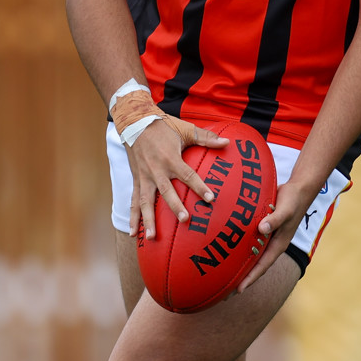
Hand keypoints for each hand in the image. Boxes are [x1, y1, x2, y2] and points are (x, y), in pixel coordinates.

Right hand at [126, 118, 228, 239]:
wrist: (135, 122)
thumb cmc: (164, 126)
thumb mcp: (185, 129)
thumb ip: (206, 138)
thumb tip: (227, 142)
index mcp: (170, 158)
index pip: (188, 175)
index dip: (199, 186)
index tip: (211, 198)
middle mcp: (156, 169)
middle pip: (167, 191)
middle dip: (175, 206)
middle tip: (185, 220)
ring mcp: (144, 177)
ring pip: (146, 201)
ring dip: (149, 220)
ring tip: (153, 237)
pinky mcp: (136, 180)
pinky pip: (134, 201)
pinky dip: (133, 218)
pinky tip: (135, 234)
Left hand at [236, 180, 309, 291]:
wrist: (299, 188)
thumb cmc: (293, 200)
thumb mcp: (285, 210)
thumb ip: (275, 219)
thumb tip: (261, 229)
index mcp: (279, 244)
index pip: (262, 266)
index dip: (251, 278)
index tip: (238, 290)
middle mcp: (272, 244)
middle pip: (255, 265)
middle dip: (242, 279)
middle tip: (225, 292)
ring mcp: (268, 237)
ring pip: (252, 255)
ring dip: (240, 265)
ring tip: (224, 276)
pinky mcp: (263, 228)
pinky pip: (250, 242)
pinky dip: (241, 248)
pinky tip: (229, 250)